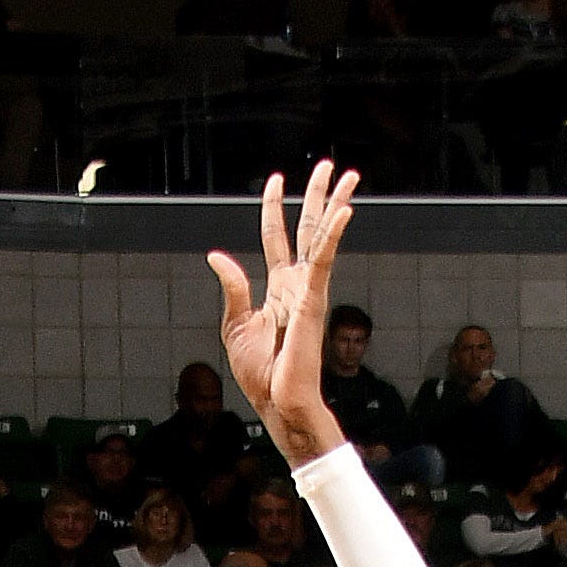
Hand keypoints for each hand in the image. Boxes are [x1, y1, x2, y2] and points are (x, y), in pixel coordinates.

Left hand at [206, 160, 359, 465]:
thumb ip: (232, 288)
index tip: (276, 180)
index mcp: (278, 288)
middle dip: (317, 196)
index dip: (274, 208)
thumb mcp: (234, 325)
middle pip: (308, 228)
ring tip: (349, 174)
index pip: (276, 237)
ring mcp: (309, 290)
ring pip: (323, 237)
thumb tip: (216, 255)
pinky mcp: (313, 300)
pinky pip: (324, 261)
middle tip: (329, 165)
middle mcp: (297, 283)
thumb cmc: (259, 374)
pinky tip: (345, 211)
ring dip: (335, 204)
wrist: (276, 401)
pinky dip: (334, 235)